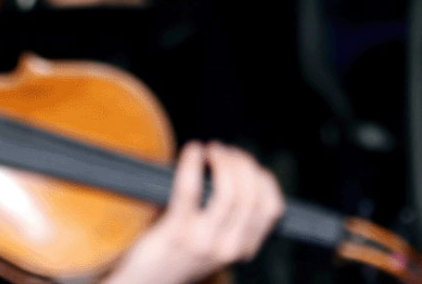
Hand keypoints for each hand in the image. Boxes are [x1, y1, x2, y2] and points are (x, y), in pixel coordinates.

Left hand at [103, 143, 284, 283]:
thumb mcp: (220, 243)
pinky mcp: (176, 232)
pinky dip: (192, 163)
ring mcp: (203, 241)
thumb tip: (242, 170)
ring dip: (222, 160)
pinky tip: (193, 151)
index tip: (247, 164)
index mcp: (244, 248)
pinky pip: (190, 190)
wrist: (149, 280)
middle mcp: (229, 247)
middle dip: (241, 163)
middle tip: (224, 151)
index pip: (271, 207)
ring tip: (211, 150)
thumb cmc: (181, 253)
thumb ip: (236, 218)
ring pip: (228, 192)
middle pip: (250, 194)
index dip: (262, 177)